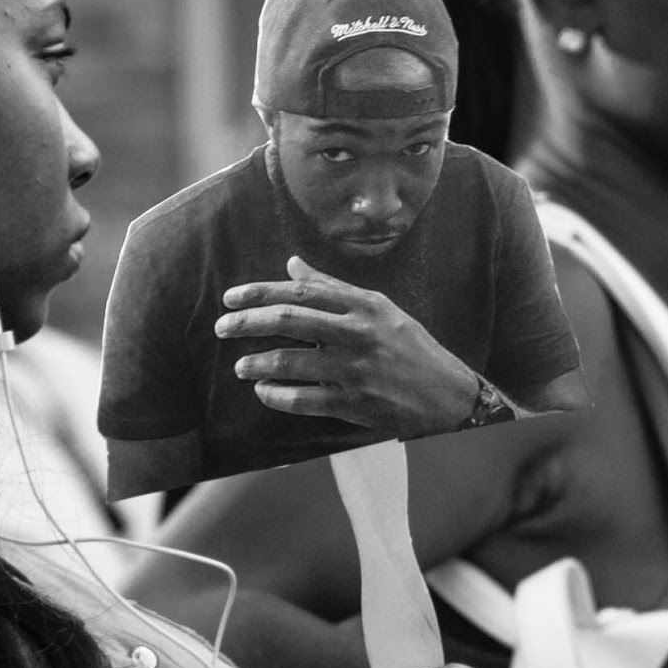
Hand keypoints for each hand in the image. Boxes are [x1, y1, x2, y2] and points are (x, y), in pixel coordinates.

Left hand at [219, 258, 482, 438]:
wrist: (445, 394)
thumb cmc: (409, 346)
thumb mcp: (377, 307)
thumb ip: (331, 287)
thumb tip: (292, 265)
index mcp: (361, 305)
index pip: (299, 292)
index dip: (259, 293)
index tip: (230, 298)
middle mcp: (356, 333)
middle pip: (288, 322)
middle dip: (247, 323)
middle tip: (222, 328)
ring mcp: (354, 369)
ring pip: (290, 362)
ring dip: (257, 364)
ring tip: (242, 366)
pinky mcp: (353, 403)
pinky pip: (302, 399)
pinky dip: (276, 396)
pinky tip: (264, 392)